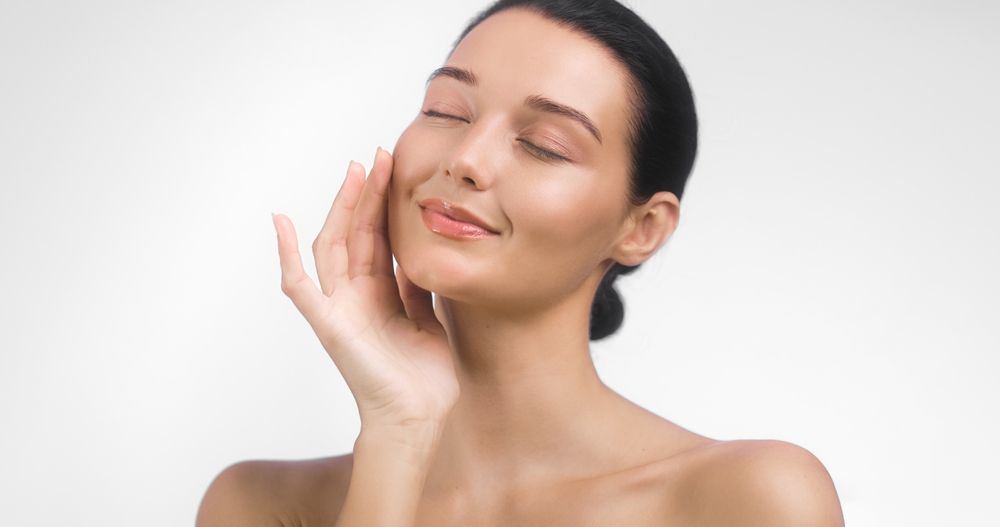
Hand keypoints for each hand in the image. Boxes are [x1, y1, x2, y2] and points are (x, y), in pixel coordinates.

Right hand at [272, 147, 458, 431]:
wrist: (418, 416)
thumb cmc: (423, 376)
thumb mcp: (427, 318)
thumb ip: (415, 286)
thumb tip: (418, 254)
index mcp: (378, 293)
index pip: (377, 237)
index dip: (382, 202)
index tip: (393, 167)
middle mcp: (354, 295)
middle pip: (355, 234)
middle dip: (366, 195)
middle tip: (377, 157)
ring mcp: (338, 308)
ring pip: (333, 247)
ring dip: (341, 209)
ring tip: (353, 173)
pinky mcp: (328, 325)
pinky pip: (300, 287)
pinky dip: (288, 255)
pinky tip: (282, 223)